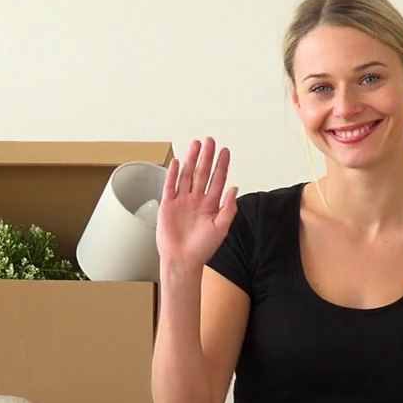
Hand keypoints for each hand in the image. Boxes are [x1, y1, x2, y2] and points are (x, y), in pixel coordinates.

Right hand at [157, 138, 237, 270]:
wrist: (182, 261)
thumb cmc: (202, 249)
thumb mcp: (221, 228)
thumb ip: (229, 208)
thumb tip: (234, 188)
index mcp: (210, 205)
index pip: (217, 180)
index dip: (222, 165)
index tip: (225, 152)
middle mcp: (196, 200)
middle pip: (202, 173)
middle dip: (207, 157)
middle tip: (210, 141)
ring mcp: (182, 201)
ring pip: (187, 175)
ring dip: (191, 160)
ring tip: (196, 145)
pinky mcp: (168, 205)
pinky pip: (170, 186)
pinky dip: (172, 174)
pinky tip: (176, 162)